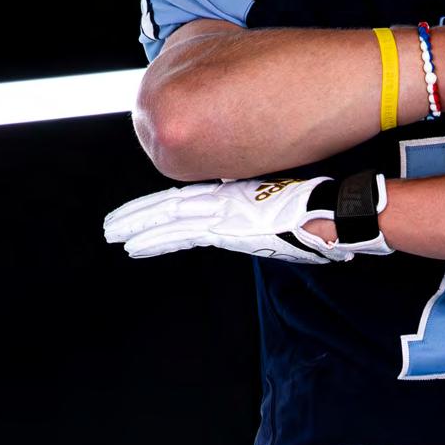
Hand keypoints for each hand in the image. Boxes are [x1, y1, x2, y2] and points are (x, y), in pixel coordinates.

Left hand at [103, 174, 394, 262]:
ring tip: (113, 234)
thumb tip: (283, 228)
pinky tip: (137, 245)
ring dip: (138, 227)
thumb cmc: (323, 215)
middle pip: (171, 207)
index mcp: (238, 199)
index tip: (141, 218)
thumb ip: (275, 219)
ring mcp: (224, 212)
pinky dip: (156, 238)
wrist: (333, 212)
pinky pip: (182, 232)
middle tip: (111, 226)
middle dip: (139, 217)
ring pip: (169, 216)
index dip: (161, 209)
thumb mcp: (292, 214)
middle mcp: (226, 202)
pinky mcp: (227, 226)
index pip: (189, 203)